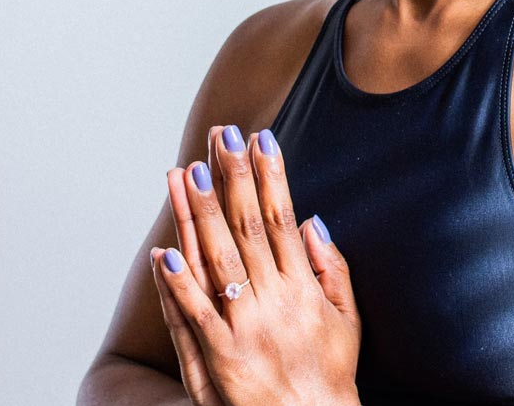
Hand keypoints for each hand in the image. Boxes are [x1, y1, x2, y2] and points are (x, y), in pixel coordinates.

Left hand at [149, 123, 362, 405]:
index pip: (282, 218)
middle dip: (233, 177)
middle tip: (220, 135)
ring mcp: (247, 330)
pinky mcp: (222, 360)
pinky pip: (197, 317)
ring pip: (219, 261)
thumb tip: (313, 221)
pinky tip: (164, 252)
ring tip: (187, 172)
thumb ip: (333, 269)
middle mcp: (277, 302)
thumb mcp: (348, 321)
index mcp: (305, 289)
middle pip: (248, 228)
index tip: (259, 137)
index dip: (270, 175)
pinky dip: (180, 285)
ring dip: (201, 214)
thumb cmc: (329, 379)